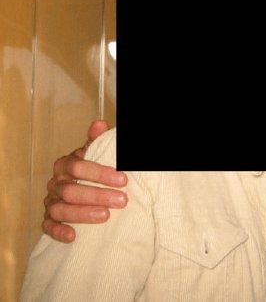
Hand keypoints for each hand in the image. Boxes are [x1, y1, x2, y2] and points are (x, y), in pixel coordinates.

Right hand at [42, 120, 127, 242]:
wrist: (81, 188)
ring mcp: (50, 202)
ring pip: (60, 209)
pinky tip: (73, 236)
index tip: (123, 180)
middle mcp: (55, 183)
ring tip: (106, 216)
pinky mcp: (48, 219)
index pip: (78, 167)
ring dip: (83, 213)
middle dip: (98, 195)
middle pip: (72, 190)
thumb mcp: (97, 154)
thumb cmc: (92, 170)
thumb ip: (97, 141)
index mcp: (65, 164)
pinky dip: (58, 231)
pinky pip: (48, 227)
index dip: (100, 173)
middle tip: (122, 201)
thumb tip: (99, 124)